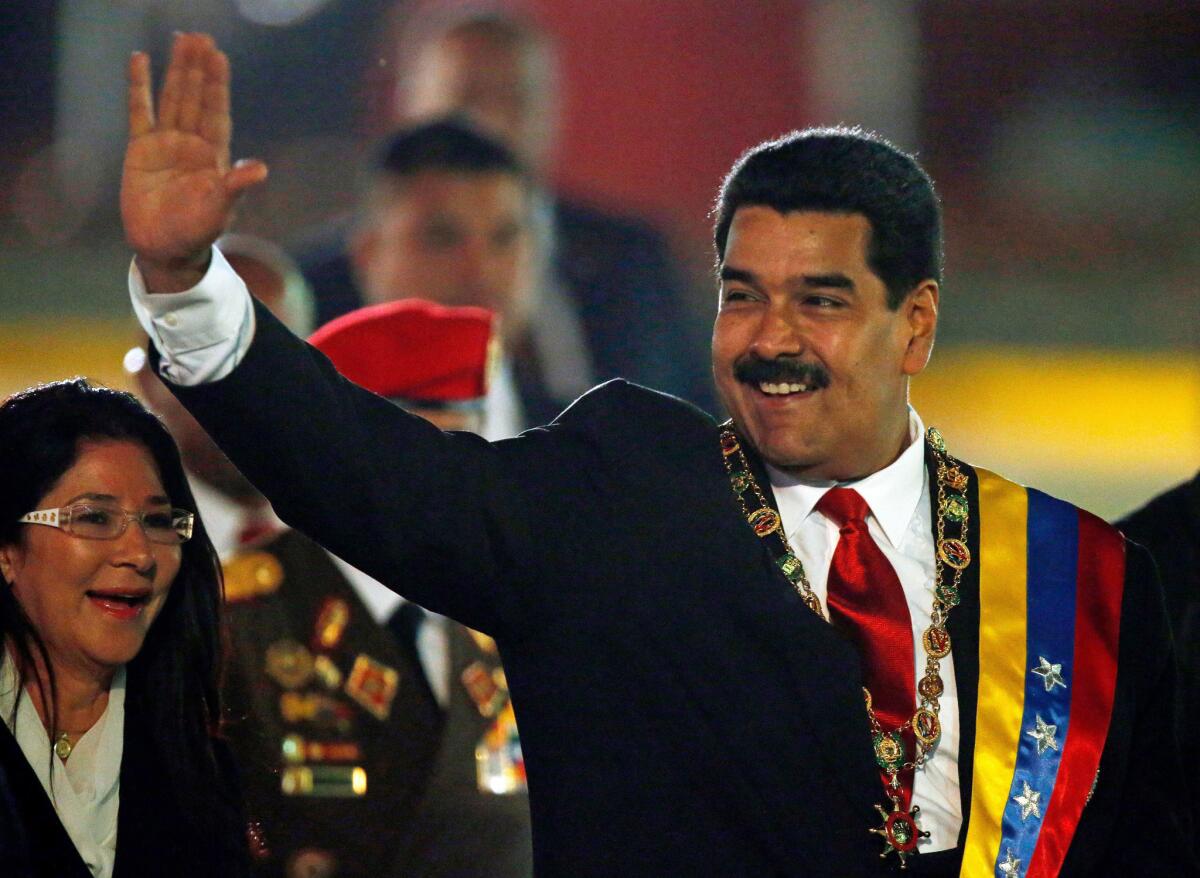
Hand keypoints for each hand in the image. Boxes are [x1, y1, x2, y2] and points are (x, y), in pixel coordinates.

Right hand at [121, 33, 267, 291]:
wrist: (165, 248)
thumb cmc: (198, 232)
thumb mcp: (220, 209)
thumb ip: (236, 186)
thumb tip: (261, 169)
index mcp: (214, 156)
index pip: (216, 112)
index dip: (217, 85)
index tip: (219, 56)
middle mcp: (191, 144)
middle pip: (195, 98)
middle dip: (198, 68)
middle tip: (201, 36)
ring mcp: (166, 144)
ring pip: (172, 98)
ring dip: (176, 70)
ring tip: (182, 40)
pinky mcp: (140, 150)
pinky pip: (140, 111)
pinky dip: (139, 86)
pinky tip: (140, 60)